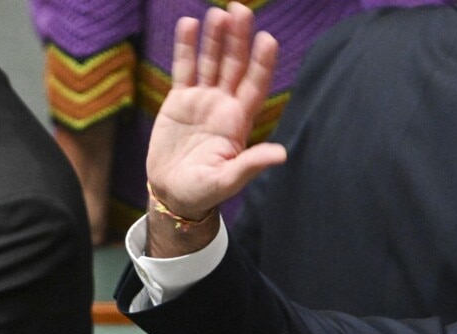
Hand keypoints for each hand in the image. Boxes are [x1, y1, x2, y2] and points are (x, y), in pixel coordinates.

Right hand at [144, 2, 286, 254]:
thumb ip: (251, 164)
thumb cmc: (204, 191)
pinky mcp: (179, 100)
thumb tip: (281, 154)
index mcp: (240, 122)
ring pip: (211, 62)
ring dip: (215, 38)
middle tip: (241, 11)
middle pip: (235, 66)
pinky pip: (184, 68)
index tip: (268, 39)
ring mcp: (202, 100)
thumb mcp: (228, 180)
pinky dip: (186, 47)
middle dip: (239, 39)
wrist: (174, 193)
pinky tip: (188, 24)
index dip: (263, 63)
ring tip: (217, 13)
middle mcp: (224, 105)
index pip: (255, 85)